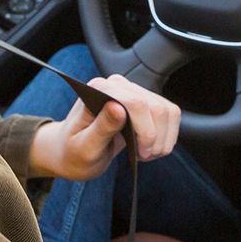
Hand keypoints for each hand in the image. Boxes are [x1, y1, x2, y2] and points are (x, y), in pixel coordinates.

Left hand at [27, 74, 179, 180]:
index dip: (145, 131)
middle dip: (155, 138)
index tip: (140, 153)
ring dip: (163, 139)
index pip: (136, 103)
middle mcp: (117, 85)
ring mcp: (132, 92)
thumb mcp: (83, 148)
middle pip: (156, 107)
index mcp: (99, 91)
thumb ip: (100, 128)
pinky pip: (170, 115)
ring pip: (168, 111)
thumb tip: (117, 108)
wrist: (70, 153)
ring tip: (145, 153)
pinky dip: (166, 136)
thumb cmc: (73, 152)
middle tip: (142, 156)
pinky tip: (149, 147)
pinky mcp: (144, 102)